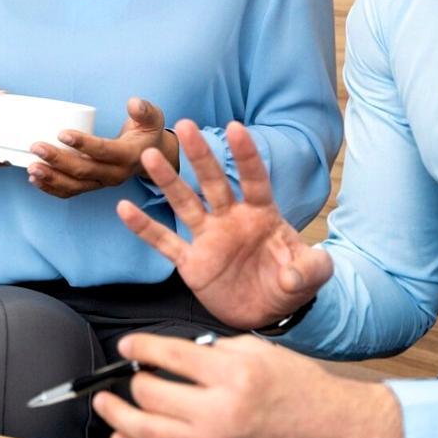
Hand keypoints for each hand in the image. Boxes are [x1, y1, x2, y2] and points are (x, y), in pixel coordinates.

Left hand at [26, 97, 178, 198]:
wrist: (153, 158)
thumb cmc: (148, 133)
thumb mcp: (153, 118)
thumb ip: (144, 110)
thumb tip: (132, 103)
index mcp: (129, 156)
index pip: (103, 151)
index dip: (83, 143)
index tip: (61, 134)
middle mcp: (115, 174)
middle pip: (83, 171)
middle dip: (57, 160)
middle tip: (36, 146)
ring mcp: (103, 183)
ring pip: (74, 186)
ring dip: (51, 178)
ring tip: (31, 167)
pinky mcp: (93, 186)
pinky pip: (71, 192)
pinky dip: (51, 188)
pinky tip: (35, 179)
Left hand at [93, 332, 404, 437]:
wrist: (335, 432)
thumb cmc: (302, 388)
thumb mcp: (260, 352)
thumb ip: (215, 350)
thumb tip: (173, 354)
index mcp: (233, 374)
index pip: (168, 355)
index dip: (139, 347)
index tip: (128, 346)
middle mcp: (222, 411)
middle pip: (151, 394)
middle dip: (129, 381)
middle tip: (126, 375)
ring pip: (149, 434)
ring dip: (118, 417)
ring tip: (105, 405)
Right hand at [116, 119, 330, 329]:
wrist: (269, 313)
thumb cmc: (291, 284)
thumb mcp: (313, 276)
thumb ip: (311, 269)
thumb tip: (292, 274)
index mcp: (262, 214)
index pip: (254, 178)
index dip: (245, 155)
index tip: (235, 128)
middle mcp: (231, 218)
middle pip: (213, 181)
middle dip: (200, 154)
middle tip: (186, 125)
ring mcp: (209, 238)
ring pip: (185, 203)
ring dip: (168, 181)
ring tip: (151, 155)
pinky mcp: (192, 262)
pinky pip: (165, 241)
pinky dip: (145, 227)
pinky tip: (124, 209)